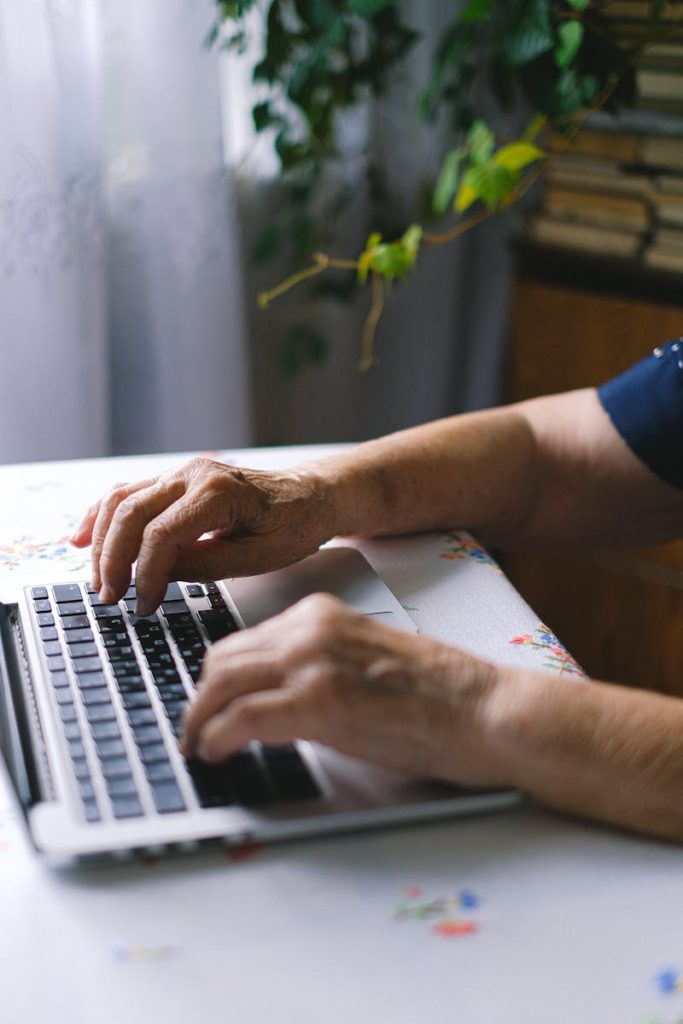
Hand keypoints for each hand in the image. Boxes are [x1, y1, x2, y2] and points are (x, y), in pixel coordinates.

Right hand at [70, 457, 331, 613]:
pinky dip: (100, 516)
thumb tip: (157, 576)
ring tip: (99, 581)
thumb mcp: (260, 557)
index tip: (143, 605)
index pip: (162, 533)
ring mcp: (181, 472)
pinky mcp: (174, 481)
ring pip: (120, 500)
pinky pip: (126, 494)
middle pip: (130, 513)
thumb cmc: (294, 525)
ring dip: (102, 541)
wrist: (310, 497)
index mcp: (219, 491)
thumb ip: (207, 565)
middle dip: (113, 559)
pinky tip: (81, 539)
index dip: (145, 573)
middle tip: (110, 598)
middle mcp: (194, 473)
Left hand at [182, 593, 506, 787]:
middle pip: (223, 660)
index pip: (245, 642)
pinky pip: (241, 718)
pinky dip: (217, 737)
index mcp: (322, 614)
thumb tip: (275, 700)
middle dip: (200, 699)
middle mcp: (311, 627)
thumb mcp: (365, 660)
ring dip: (200, 720)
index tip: (208, 705)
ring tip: (198, 747)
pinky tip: (215, 754)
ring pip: (222, 684)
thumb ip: (319, 667)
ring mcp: (314, 660)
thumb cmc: (440, 695)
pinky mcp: (320, 701)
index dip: (218, 679)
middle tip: (194, 732)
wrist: (485, 710)